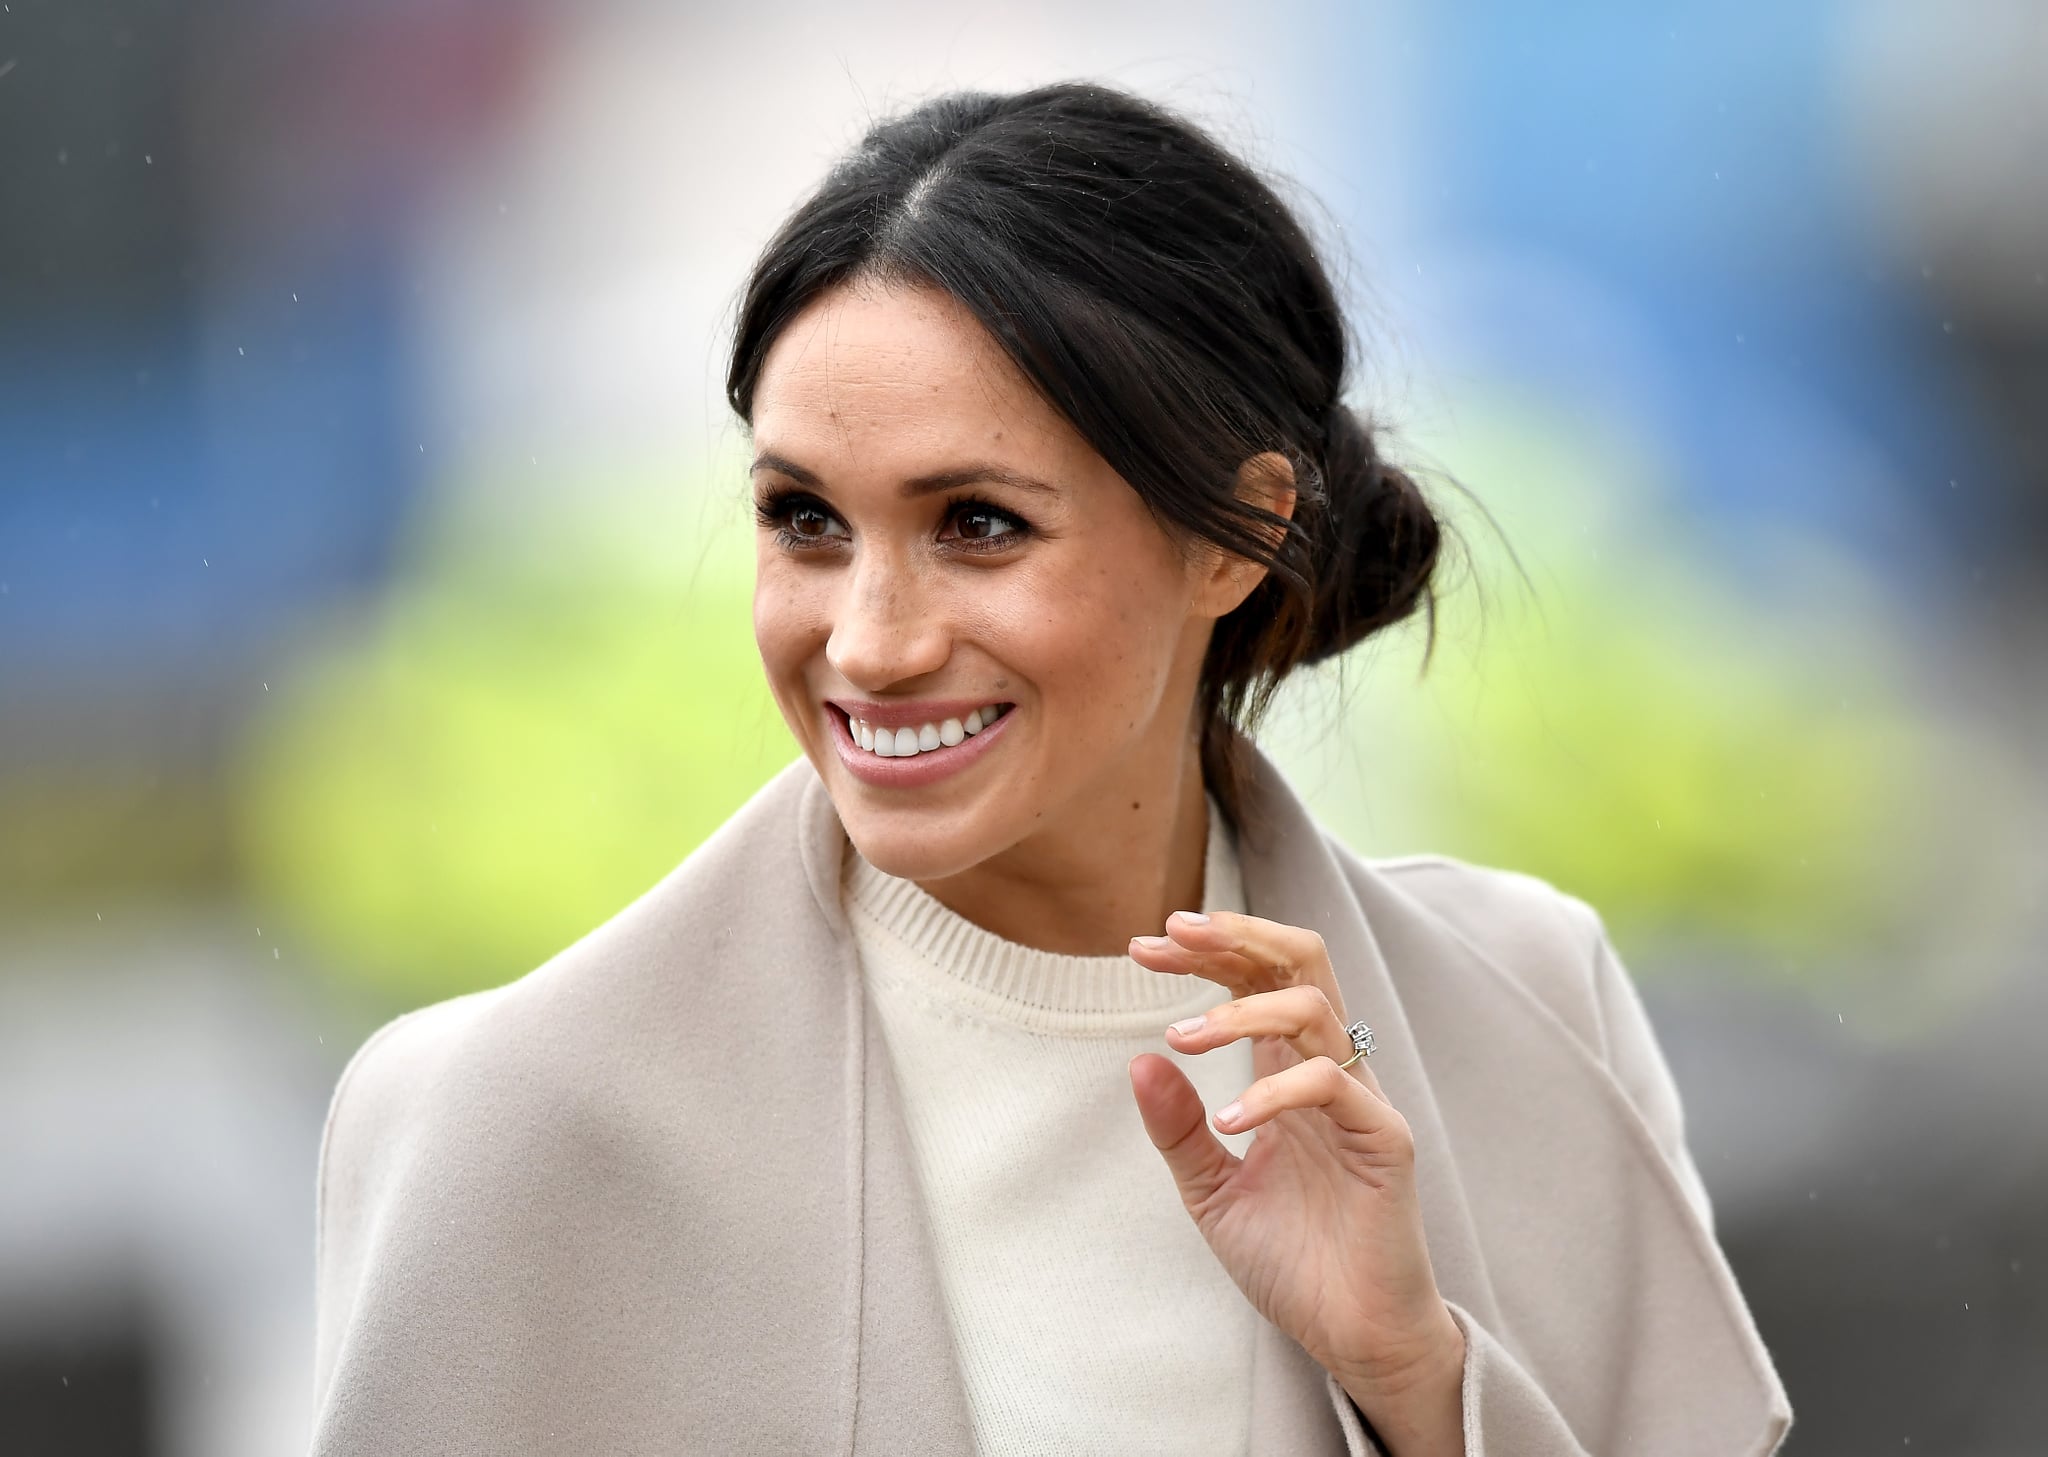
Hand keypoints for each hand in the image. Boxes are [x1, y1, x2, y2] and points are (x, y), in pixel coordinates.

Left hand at [1128, 910, 1465, 1455]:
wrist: (1351, 1337)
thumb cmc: (1293, 1262)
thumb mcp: (1211, 1190)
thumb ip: (1178, 1127)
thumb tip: (1139, 1058)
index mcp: (1291, 1071)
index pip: (1258, 976)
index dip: (1206, 951)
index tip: (1141, 946)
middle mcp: (1329, 1071)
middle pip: (1300, 960)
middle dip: (1234, 936)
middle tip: (1170, 934)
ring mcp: (1360, 1101)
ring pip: (1314, 1006)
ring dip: (1239, 1010)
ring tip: (1181, 1038)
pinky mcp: (1384, 1140)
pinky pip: (1330, 1085)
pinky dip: (1272, 1093)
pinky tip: (1228, 1124)